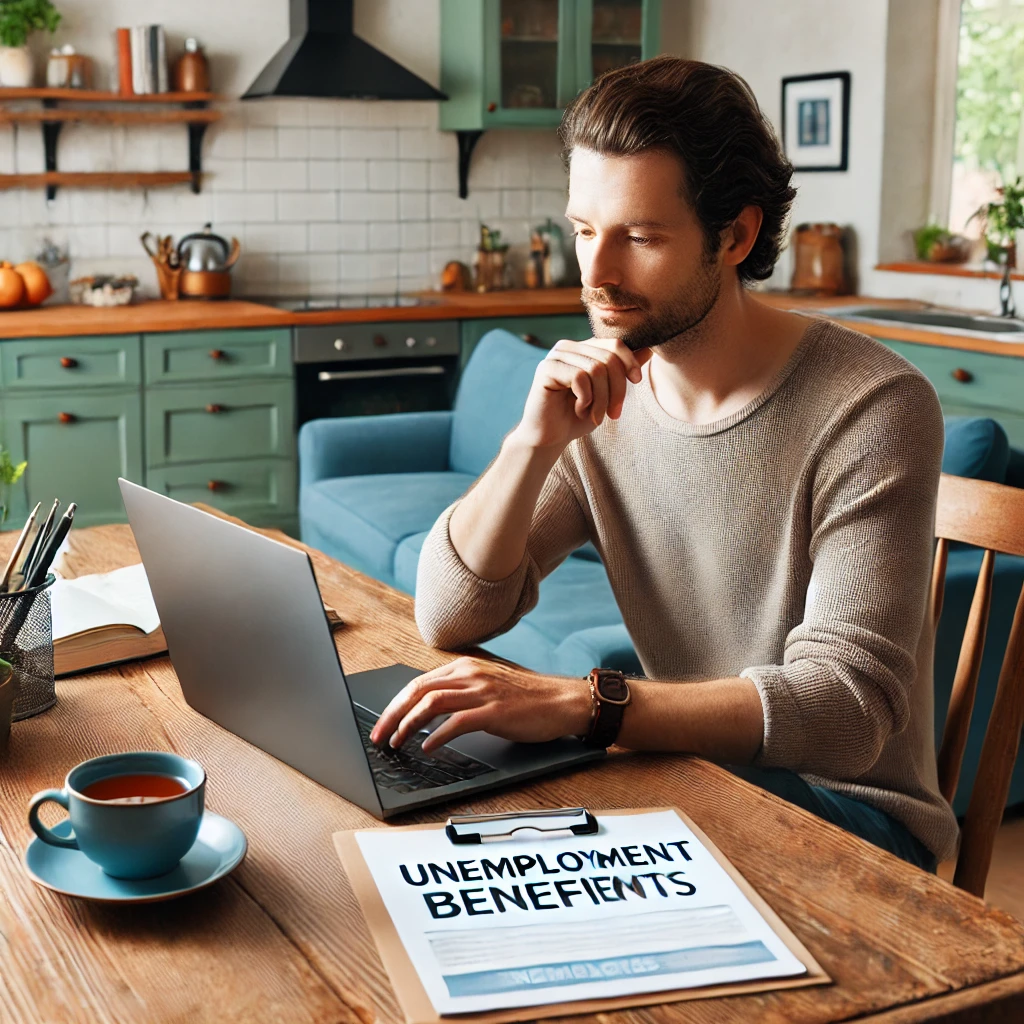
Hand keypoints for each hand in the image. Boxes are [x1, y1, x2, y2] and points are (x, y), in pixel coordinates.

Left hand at [369, 657, 592, 753]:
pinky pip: (457, 722)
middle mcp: (470, 674)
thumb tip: (428, 708)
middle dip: (392, 714)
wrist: (561, 701)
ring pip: (432, 703)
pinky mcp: (494, 711)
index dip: (396, 704)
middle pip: (418, 690)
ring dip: (408, 725)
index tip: (383, 723)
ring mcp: (482, 691)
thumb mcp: (487, 686)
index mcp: (465, 666)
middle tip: (379, 736)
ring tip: (397, 742)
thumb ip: (460, 690)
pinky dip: (437, 736)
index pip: (419, 682)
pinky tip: (428, 747)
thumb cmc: (526, 698)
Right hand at [511, 338, 652, 450]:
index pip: (615, 344)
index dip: (630, 362)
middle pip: (608, 358)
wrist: (549, 438)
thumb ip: (624, 371)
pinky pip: (579, 377)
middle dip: (617, 389)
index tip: (637, 381)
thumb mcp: (608, 394)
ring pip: (596, 368)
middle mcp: (569, 347)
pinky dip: (586, 398)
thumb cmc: (578, 417)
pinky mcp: (546, 369)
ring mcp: (556, 356)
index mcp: (584, 349)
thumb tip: (650, 349)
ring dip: (602, 399)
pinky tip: (579, 409)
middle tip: (614, 414)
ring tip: (595, 416)